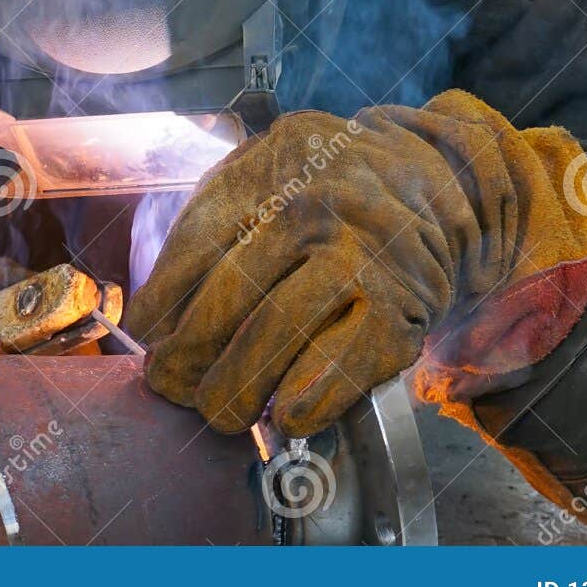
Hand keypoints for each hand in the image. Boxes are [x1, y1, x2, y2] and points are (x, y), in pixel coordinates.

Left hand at [123, 90, 586, 437]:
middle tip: (173, 386)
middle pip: (228, 300)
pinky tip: (285, 417)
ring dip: (237, 389)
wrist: (439, 179)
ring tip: (219, 412)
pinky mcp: (402, 304)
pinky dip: (308, 402)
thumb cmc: (329, 186)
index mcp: (269, 172)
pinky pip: (345, 366)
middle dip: (188, 358)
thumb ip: (211, 219)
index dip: (159, 305)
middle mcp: (315, 208)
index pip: (194, 249)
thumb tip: (151, 313)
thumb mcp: (267, 170)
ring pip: (278, 336)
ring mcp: (363, 256)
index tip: (147, 338)